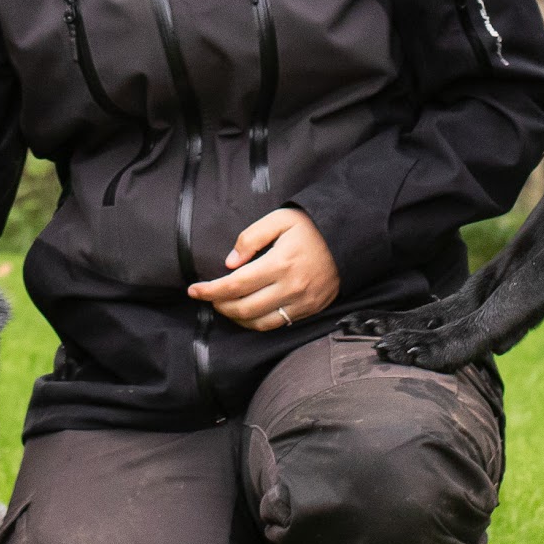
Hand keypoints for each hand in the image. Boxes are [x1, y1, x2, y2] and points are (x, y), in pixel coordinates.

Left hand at [189, 208, 340, 332]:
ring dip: (236, 318)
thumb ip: (251, 237)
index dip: (210, 290)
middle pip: (244, 308)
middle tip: (208, 297)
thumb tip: (230, 263)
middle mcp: (291, 287)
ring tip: (225, 306)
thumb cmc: (311, 226)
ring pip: (260, 322)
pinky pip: (278, 324)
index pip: (235, 285)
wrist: (349, 237)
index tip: (194, 290)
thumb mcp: (279, 219)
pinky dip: (257, 323)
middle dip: (219, 305)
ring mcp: (302, 302)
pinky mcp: (311, 309)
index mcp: (280, 263)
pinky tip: (248, 313)